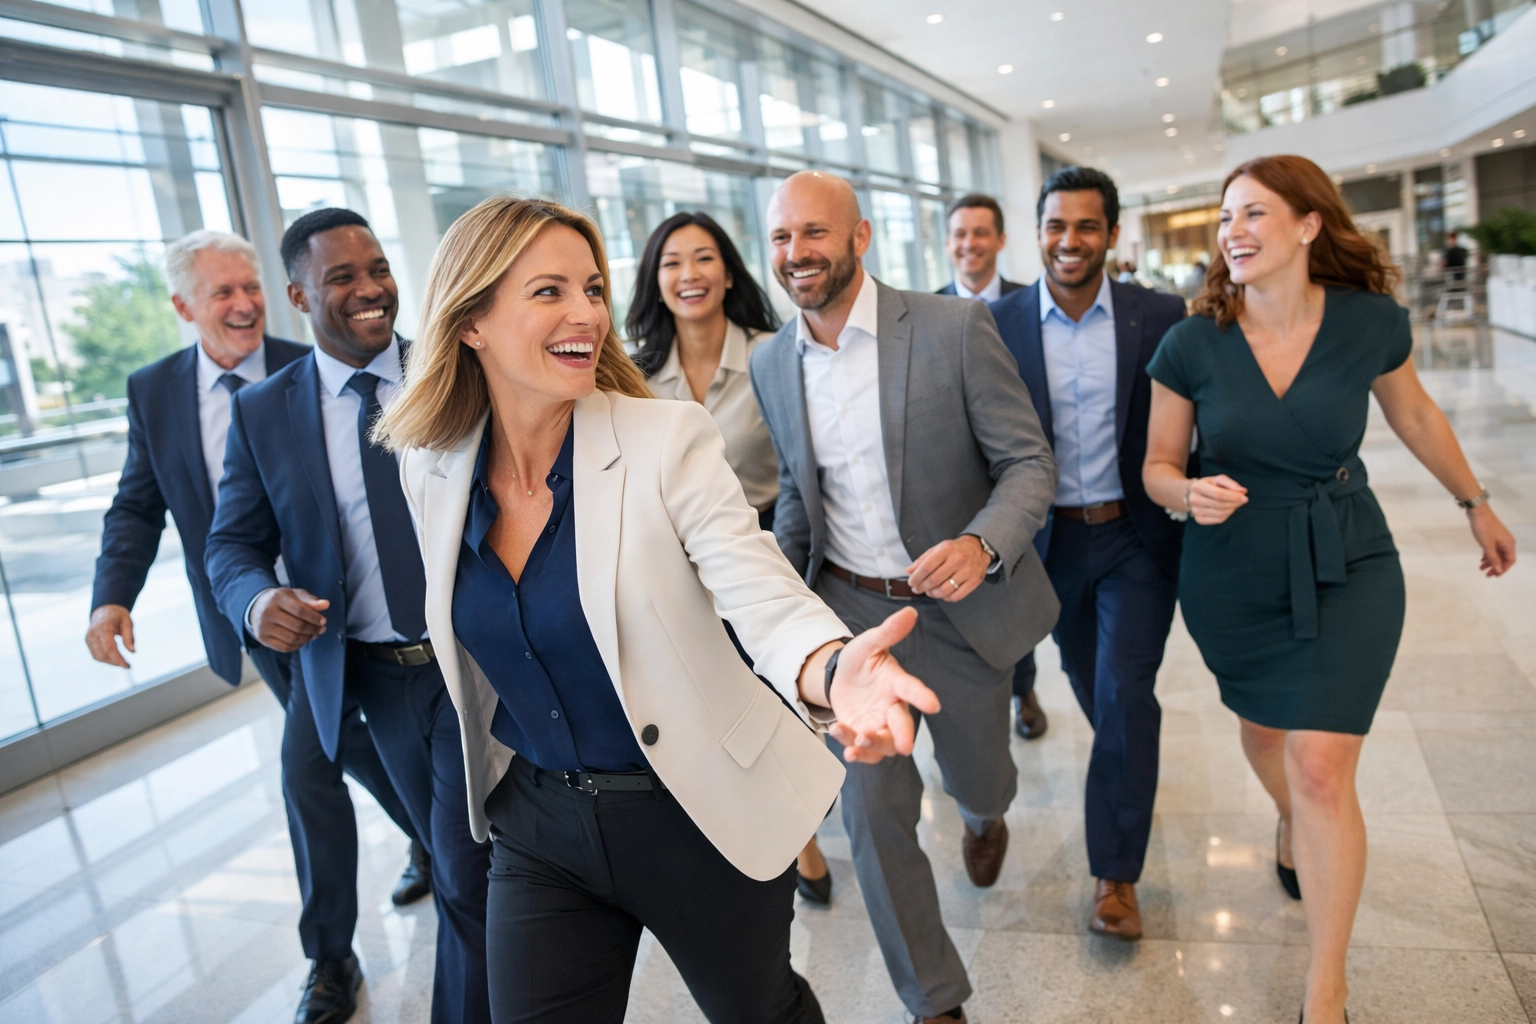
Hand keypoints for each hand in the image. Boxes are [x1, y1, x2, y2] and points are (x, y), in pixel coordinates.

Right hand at [86, 604, 133, 667]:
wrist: (104, 610)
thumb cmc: (118, 616)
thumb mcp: (128, 622)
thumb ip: (129, 637)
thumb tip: (132, 652)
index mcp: (104, 627)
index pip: (109, 647)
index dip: (117, 658)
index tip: (127, 666)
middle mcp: (93, 633)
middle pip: (102, 654)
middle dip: (115, 662)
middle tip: (127, 666)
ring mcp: (88, 637)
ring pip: (97, 656)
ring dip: (110, 662)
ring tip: (122, 663)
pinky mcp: (88, 641)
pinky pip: (95, 654)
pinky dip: (105, 659)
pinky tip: (115, 659)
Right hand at [251, 588, 329, 651]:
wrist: (257, 606)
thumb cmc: (281, 600)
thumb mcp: (295, 595)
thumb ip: (310, 600)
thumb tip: (326, 604)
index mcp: (277, 598)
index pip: (300, 610)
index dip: (314, 618)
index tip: (323, 621)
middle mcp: (268, 613)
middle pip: (297, 626)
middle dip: (313, 629)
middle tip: (321, 629)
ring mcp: (263, 627)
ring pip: (292, 638)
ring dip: (307, 638)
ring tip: (314, 634)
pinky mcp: (262, 638)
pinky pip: (284, 647)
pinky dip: (297, 645)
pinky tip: (303, 640)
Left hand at [824, 608, 940, 763]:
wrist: (839, 678)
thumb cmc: (860, 661)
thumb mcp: (868, 644)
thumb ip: (887, 632)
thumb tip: (910, 611)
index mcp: (896, 683)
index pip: (912, 689)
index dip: (922, 696)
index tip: (933, 705)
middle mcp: (891, 707)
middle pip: (903, 726)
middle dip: (903, 736)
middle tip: (904, 746)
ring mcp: (878, 724)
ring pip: (885, 744)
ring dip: (873, 746)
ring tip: (857, 742)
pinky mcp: (862, 736)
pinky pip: (864, 750)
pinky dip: (854, 749)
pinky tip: (841, 740)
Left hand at [905, 536, 989, 601]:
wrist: (977, 549)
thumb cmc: (954, 550)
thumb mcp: (937, 549)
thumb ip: (922, 560)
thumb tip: (909, 571)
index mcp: (946, 549)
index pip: (927, 567)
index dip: (916, 577)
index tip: (911, 583)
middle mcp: (958, 559)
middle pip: (934, 580)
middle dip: (922, 587)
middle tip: (918, 589)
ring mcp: (967, 571)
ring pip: (945, 590)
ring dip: (933, 594)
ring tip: (929, 592)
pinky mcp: (974, 581)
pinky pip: (956, 596)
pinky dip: (946, 598)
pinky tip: (942, 594)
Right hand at [1188, 474, 1248, 524]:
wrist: (1192, 494)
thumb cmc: (1208, 485)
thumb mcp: (1218, 479)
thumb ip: (1231, 483)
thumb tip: (1243, 491)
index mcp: (1198, 487)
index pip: (1219, 494)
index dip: (1233, 497)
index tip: (1244, 497)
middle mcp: (1194, 500)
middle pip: (1221, 505)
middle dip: (1235, 503)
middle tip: (1243, 500)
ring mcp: (1195, 511)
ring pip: (1221, 514)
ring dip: (1232, 509)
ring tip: (1235, 503)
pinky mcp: (1199, 520)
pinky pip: (1219, 520)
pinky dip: (1227, 515)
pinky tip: (1228, 509)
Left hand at [1468, 504, 1515, 576]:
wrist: (1478, 512)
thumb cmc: (1484, 529)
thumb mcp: (1487, 546)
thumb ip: (1493, 558)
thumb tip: (1499, 570)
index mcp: (1509, 544)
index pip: (1510, 561)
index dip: (1503, 569)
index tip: (1495, 575)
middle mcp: (1507, 542)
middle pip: (1503, 558)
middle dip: (1495, 567)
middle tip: (1486, 574)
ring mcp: (1500, 539)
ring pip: (1497, 554)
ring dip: (1490, 561)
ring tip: (1480, 568)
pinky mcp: (1493, 536)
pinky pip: (1493, 549)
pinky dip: (1488, 555)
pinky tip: (1481, 559)